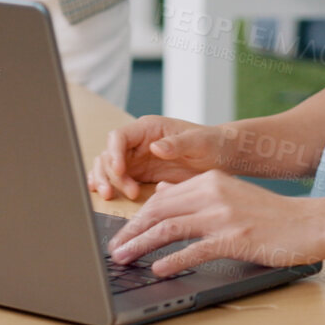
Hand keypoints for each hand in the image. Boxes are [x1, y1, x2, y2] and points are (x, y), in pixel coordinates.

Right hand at [87, 115, 225, 201]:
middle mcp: (137, 142)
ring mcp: (136, 158)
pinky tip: (105, 195)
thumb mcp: (198, 142)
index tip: (119, 170)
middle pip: (108, 154)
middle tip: (117, 191)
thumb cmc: (211, 143)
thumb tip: (155, 147)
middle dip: (108, 173)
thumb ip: (177, 144)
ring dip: (105, 180)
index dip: (114, 153)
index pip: (119, 136)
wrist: (220, 157)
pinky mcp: (139, 174)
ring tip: (110, 196)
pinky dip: (109, 185)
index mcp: (148, 128)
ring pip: (107, 167)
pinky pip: (117, 178)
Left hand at [106, 170, 324, 275]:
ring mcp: (222, 215)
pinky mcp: (234, 238)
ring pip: (169, 229)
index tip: (121, 234)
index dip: (136, 218)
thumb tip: (160, 192)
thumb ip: (194, 193)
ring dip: (141, 245)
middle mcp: (212, 193)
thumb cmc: (270, 214)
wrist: (309, 223)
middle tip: (113, 250)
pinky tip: (157, 269)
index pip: (161, 199)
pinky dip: (172, 260)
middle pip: (158, 212)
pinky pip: (194, 250)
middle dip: (131, 232)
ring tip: (123, 259)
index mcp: (209, 180)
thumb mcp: (229, 192)